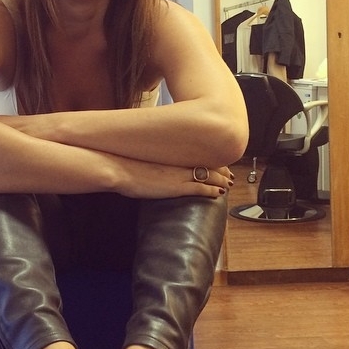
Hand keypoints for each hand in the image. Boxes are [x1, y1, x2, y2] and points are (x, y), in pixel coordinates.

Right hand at [116, 159, 232, 199]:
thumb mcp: (141, 159)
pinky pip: (200, 188)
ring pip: (208, 176)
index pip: (196, 155)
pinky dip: (212, 190)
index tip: (217, 162)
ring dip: (221, 180)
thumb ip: (151, 161)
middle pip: (206, 164)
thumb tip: (149, 162)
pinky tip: (219, 193)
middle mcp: (178, 163)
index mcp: (170, 156)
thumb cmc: (124, 165)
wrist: (119, 169)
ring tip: (229, 184)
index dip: (209, 159)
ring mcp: (179, 175)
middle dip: (220, 170)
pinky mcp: (177, 187)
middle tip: (230, 174)